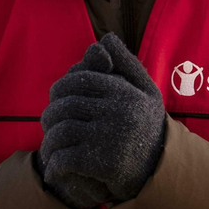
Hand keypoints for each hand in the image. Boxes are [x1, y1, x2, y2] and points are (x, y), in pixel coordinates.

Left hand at [39, 34, 166, 207]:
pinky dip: (55, 164)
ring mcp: (110, 137)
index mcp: (123, 92)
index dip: (61, 87)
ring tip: (49, 147)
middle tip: (47, 124)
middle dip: (51, 115)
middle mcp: (117, 111)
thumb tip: (105, 38)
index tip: (55, 98)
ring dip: (50, 141)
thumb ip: (125, 63)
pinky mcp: (104, 164)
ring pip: (63, 131)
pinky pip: (66, 158)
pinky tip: (55, 169)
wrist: (162, 170)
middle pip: (67, 105)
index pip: (80, 80)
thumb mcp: (145, 90)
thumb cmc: (148, 125)